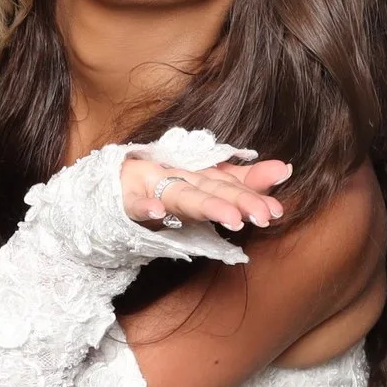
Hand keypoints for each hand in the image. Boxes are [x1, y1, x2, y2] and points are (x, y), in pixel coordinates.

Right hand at [121, 153, 291, 230]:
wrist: (101, 193)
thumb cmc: (157, 189)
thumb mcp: (200, 188)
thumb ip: (242, 181)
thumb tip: (286, 168)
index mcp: (195, 176)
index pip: (228, 183)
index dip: (253, 195)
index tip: (277, 210)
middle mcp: (176, 178)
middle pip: (211, 188)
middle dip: (238, 200)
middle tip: (264, 216)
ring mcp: (149, 187)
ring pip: (180, 196)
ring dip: (205, 204)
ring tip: (231, 218)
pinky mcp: (123, 200)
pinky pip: (134, 205)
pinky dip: (145, 206)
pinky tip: (159, 211)